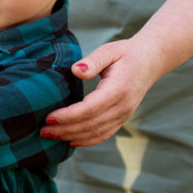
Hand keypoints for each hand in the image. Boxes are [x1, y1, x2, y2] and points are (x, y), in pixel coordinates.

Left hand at [41, 38, 164, 146]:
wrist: (150, 62)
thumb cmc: (125, 54)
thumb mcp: (110, 50)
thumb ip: (93, 61)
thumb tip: (75, 70)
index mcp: (118, 89)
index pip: (90, 109)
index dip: (68, 116)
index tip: (49, 118)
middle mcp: (123, 106)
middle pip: (90, 124)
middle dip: (65, 130)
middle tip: (42, 130)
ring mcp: (124, 115)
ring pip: (96, 133)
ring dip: (72, 137)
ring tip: (50, 136)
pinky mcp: (122, 119)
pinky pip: (104, 134)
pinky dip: (87, 140)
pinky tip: (70, 141)